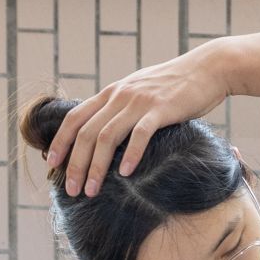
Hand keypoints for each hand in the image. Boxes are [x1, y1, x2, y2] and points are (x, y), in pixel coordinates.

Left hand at [48, 44, 230, 196]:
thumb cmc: (176, 85)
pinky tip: (125, 174)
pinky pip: (140, 134)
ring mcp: (140, 102)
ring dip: (96, 167)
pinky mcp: (162, 109)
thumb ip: (122, 106)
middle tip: (71, 189)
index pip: (74, 117)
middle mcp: (120, 95)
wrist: (208, 69)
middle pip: (86, 133)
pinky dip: (130, 155)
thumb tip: (108, 131)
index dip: (60, 141)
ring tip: (92, 190)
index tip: (51, 164)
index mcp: (111, 92)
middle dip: (75, 163)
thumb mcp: (140, 90)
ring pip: (107, 137)